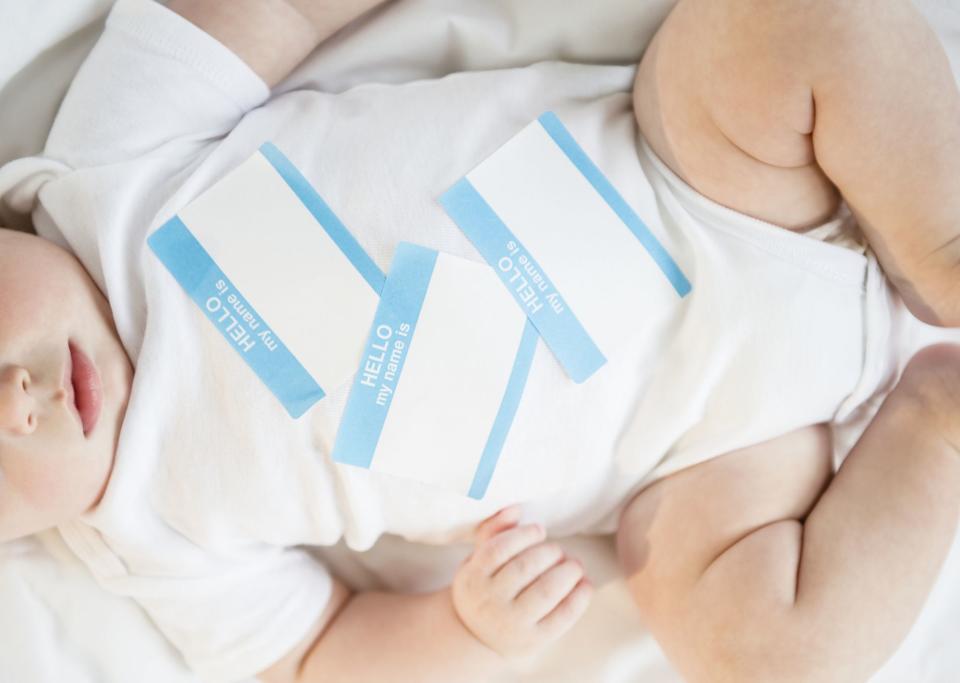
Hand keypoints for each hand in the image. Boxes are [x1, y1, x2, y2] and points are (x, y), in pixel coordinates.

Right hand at [451, 507, 592, 658]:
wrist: (477, 639)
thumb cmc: (483, 588)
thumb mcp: (478, 562)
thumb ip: (493, 532)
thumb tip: (515, 509)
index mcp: (472, 578)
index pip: (498, 549)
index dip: (523, 535)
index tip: (540, 530)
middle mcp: (489, 602)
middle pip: (525, 567)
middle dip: (549, 552)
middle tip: (559, 550)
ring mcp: (511, 623)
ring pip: (546, 590)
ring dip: (567, 572)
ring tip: (575, 565)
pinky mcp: (533, 640)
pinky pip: (562, 616)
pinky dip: (579, 598)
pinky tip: (586, 585)